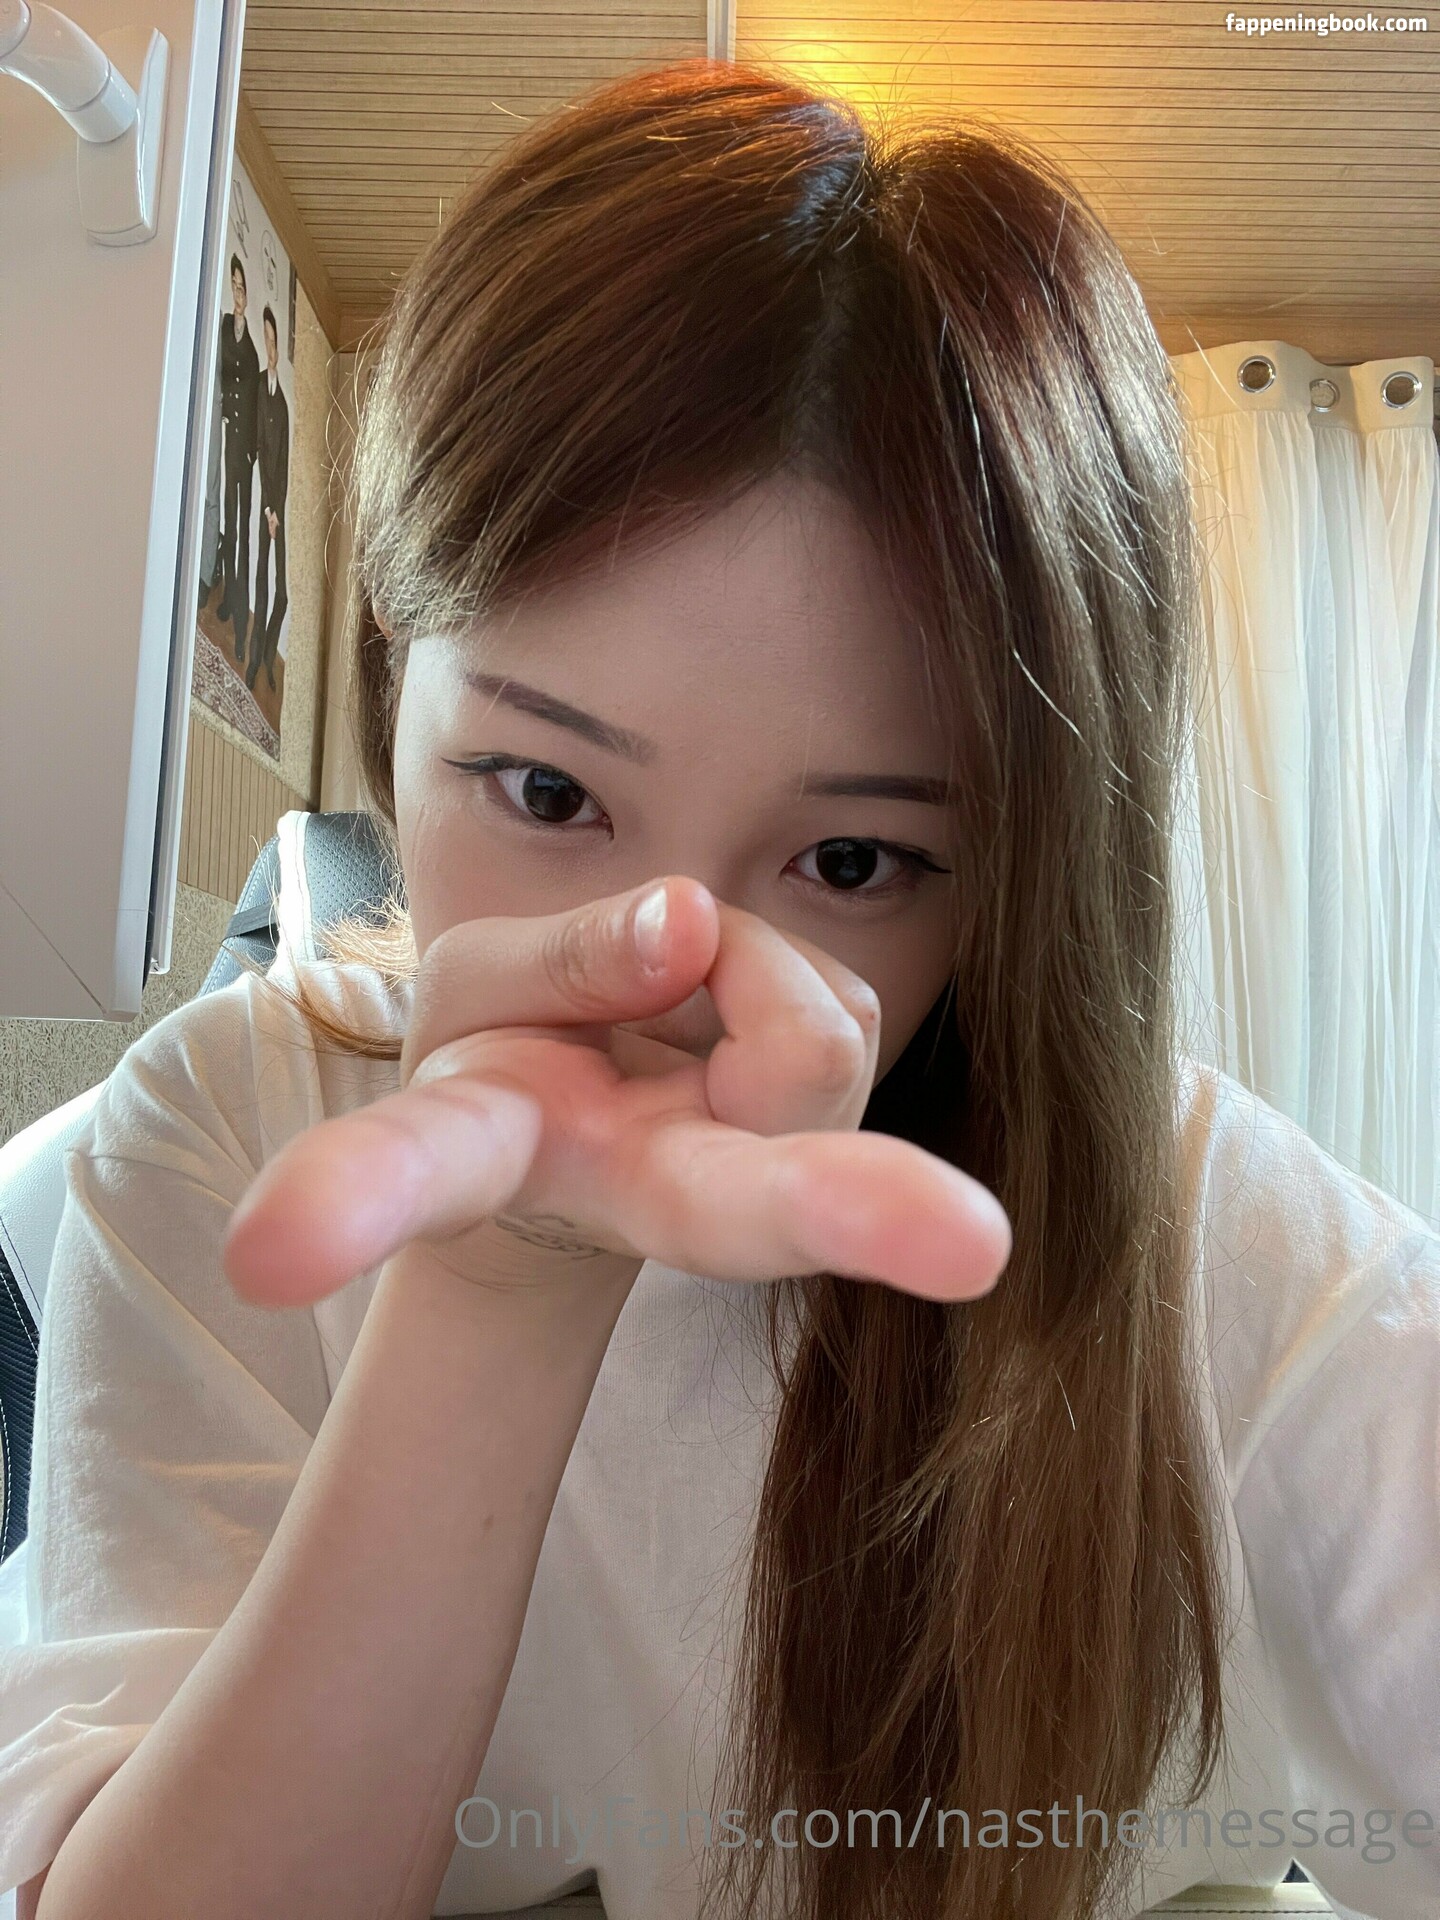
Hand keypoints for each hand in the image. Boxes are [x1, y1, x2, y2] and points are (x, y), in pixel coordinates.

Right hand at [221, 878, 1011, 1307]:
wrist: (581, 1151)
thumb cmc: (511, 1052)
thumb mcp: (487, 983)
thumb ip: (570, 956)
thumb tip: (693, 921)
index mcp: (499, 1150)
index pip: (423, 1167)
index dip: (351, 1199)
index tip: (271, 1254)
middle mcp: (643, 1190)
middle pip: (737, 1206)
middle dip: (848, 1210)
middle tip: (971, 1242)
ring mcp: (752, 1177)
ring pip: (820, 1029)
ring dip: (744, 966)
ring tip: (672, 985)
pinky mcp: (833, 1130)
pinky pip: (845, 999)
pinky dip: (782, 978)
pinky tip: (720, 1016)